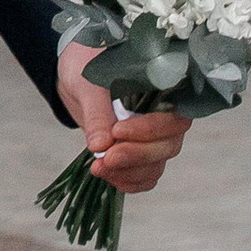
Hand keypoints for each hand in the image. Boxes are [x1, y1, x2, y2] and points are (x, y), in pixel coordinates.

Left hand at [57, 38, 191, 196]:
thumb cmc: (88, 68)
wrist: (77, 76)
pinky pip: (145, 176)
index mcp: (163, 92)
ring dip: (129, 172)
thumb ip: (97, 113)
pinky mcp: (140, 153)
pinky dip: (128, 181)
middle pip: (167, 146)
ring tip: (98, 167)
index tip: (117, 132)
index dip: (149, 130)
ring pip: (156, 165)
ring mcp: (154, 138)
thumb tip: (101, 146)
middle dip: (136, 156)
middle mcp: (166, 117)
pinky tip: (107, 175)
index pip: (173, 119)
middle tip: (106, 157)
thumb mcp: (89, 85)